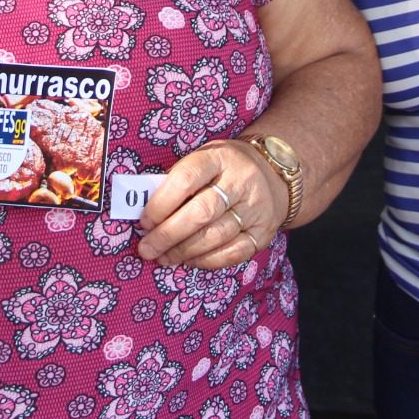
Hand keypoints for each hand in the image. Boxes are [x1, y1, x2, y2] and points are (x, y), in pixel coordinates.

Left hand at [136, 140, 285, 268]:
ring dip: (183, 251)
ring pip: (215, 236)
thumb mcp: (204, 159)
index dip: (161, 203)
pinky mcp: (264, 232)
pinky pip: (233, 253)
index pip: (187, 179)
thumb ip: (178, 180)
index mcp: (220, 157)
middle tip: (147, 249)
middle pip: (201, 213)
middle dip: (168, 235)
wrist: (274, 172)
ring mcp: (256, 208)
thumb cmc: (225, 167)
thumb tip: (145, 210)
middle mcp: (242, 181)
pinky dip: (207, 261)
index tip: (144, 221)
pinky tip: (189, 260)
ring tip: (163, 258)